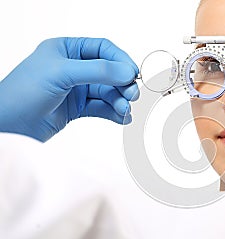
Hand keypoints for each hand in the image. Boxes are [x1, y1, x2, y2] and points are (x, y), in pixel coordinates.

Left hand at [0, 37, 139, 141]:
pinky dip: (113, 113)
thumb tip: (128, 72)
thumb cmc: (24, 92)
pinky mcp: (77, 108)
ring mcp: (76, 89)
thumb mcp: (62, 73)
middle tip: (132, 96)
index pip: (102, 49)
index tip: (133, 74)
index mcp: (66, 50)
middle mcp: (73, 67)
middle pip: (108, 72)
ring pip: (107, 92)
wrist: (9, 125)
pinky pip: (101, 108)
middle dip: (122, 84)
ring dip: (119, 101)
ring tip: (125, 111)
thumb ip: (98, 71)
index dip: (120, 60)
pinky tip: (122, 118)